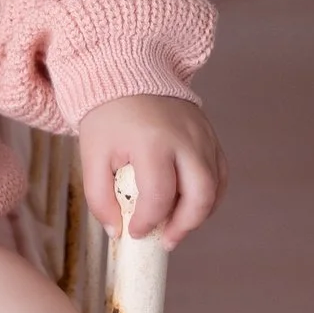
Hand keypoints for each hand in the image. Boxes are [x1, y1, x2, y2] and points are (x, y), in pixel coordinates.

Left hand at [74, 95, 223, 248]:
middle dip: (185, 225)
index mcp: (151, 141)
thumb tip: (117, 233)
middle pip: (200, 194)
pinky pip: (220, 173)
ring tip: (176, 227)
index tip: (134, 232)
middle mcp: (185, 138)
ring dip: (199, 214)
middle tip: (166, 240)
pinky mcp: (210, 135)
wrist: (128, 72)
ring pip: (215, 187)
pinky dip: (210, 195)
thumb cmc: (108, 117)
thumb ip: (99, 197)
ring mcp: (202, 135)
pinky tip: (190, 207)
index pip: (159, 195)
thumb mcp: (92, 155)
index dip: (148, 222)